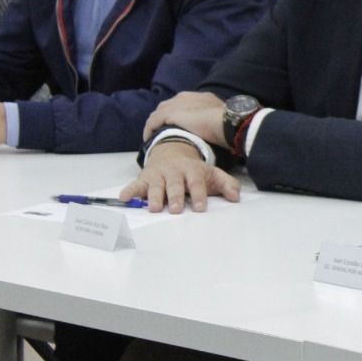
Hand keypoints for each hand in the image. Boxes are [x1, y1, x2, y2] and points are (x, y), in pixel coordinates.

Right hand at [121, 140, 240, 213]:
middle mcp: (174, 172)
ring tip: (155, 208)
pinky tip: (124, 197)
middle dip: (176, 196)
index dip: (199, 194)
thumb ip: (226, 184)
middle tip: (177, 209)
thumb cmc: (193, 170)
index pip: (197, 182)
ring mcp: (158, 174)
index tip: (200, 207)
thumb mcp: (212, 173)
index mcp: (192, 170)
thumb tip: (236, 197)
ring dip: (155, 196)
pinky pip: (135, 185)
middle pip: (175, 184)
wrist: (172, 151)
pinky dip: (129, 190)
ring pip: (156, 185)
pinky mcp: (144, 178)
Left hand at [142, 91, 226, 145]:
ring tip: (153, 136)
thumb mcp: (221, 117)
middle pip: (167, 106)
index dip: (178, 114)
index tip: (177, 125)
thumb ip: (214, 119)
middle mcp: (185, 97)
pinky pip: (153, 122)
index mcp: (199, 97)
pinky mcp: (168, 114)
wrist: (225, 122)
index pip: (182, 103)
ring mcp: (176, 104)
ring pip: (157, 114)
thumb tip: (216, 129)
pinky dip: (149, 130)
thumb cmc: (227, 122)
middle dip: (163, 118)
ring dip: (154, 124)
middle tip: (162, 131)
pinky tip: (148, 139)